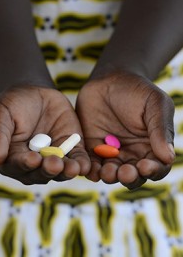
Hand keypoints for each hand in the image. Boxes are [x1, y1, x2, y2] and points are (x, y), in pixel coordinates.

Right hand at [0, 85, 90, 183]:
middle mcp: (34, 163)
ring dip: (67, 171)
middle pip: (41, 173)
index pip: (18, 166)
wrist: (34, 92)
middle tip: (55, 164)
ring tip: (73, 168)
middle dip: (48, 169)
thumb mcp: (1, 115)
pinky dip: (82, 164)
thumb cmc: (12, 104)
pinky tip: (85, 166)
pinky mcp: (71, 149)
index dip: (25, 164)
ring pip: (60, 170)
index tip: (32, 159)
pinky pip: (77, 159)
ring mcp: (54, 157)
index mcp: (13, 158)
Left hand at [76, 71, 174, 188]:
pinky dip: (91, 170)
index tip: (145, 166)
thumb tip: (168, 157)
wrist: (109, 80)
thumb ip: (161, 129)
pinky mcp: (92, 148)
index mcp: (151, 147)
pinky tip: (90, 169)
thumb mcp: (155, 104)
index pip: (156, 167)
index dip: (152, 171)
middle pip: (133, 175)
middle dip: (129, 177)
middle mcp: (132, 154)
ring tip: (107, 171)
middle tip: (125, 172)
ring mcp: (110, 153)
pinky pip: (91, 163)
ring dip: (110, 176)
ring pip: (111, 173)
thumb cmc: (137, 91)